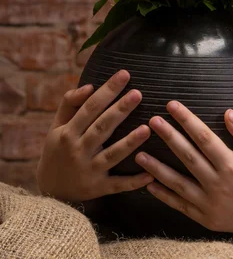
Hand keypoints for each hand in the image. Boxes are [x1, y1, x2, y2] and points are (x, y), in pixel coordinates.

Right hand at [37, 70, 153, 202]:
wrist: (48, 193)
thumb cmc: (58, 150)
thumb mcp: (56, 126)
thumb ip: (70, 103)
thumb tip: (89, 85)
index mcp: (68, 132)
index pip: (90, 107)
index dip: (107, 90)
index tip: (125, 74)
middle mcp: (78, 150)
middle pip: (102, 127)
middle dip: (120, 110)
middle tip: (138, 94)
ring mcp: (89, 171)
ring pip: (112, 155)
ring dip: (129, 143)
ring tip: (146, 128)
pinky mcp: (98, 189)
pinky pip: (117, 185)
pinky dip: (133, 182)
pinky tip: (150, 174)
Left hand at [135, 101, 232, 237]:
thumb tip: (227, 112)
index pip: (204, 138)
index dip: (187, 120)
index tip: (171, 105)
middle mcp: (219, 186)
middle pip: (188, 157)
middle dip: (169, 137)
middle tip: (152, 121)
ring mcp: (210, 205)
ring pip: (178, 183)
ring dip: (157, 168)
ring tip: (139, 153)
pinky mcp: (206, 219)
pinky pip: (180, 205)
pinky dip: (163, 195)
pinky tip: (148, 183)